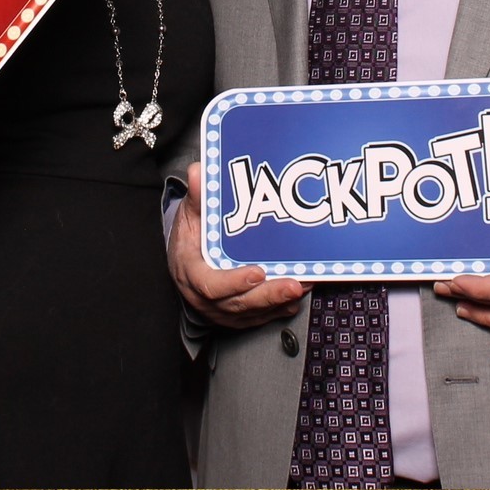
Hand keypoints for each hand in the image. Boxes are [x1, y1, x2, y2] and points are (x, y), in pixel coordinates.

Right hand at [168, 163, 310, 329]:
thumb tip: (199, 172)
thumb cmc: (189, 238)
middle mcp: (204, 298)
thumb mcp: (189, 215)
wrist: (186, 261)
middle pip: (237, 303)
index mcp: (190, 273)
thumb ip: (198, 196)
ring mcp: (221, 310)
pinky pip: (260, 317)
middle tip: (293, 284)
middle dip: (267, 295)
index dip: (234, 282)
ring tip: (303, 286)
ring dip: (278, 301)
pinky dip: (280, 308)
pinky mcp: (237, 316)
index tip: (257, 272)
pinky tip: (298, 296)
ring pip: (252, 313)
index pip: (210, 284)